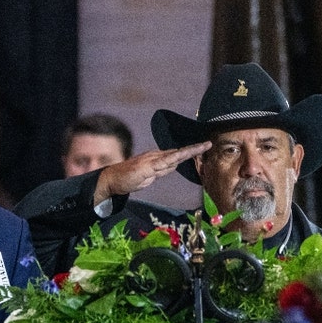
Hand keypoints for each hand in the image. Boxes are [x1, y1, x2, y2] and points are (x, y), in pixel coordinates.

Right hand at [92, 141, 211, 203]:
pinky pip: (164, 162)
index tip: (203, 147)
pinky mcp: (147, 166)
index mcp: (158, 159)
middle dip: (194, 149)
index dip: (190, 152)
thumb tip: (174, 165)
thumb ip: (162, 171)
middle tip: (209, 143)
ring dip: (189, 151)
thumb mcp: (150, 177)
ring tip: (203, 146)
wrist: (112, 180)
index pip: (177, 155)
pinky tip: (184, 155)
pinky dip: (175, 158)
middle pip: (179, 153)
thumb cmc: (129, 178)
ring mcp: (152, 160)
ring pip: (175, 155)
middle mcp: (156, 156)